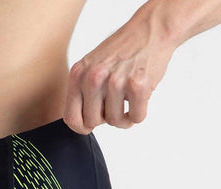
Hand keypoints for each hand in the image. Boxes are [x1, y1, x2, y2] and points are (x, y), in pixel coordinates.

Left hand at [63, 11, 176, 133]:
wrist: (151, 28)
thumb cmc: (122, 50)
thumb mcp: (91, 66)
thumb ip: (81, 92)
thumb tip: (78, 123)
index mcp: (78, 74)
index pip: (71, 118)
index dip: (82, 126)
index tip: (91, 124)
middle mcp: (93, 77)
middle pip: (93, 122)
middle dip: (105, 120)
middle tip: (114, 106)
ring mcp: (115, 81)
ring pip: (115, 122)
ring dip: (124, 118)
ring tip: (128, 102)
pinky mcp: (137, 84)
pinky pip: (135, 117)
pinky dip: (139, 113)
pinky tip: (139, 99)